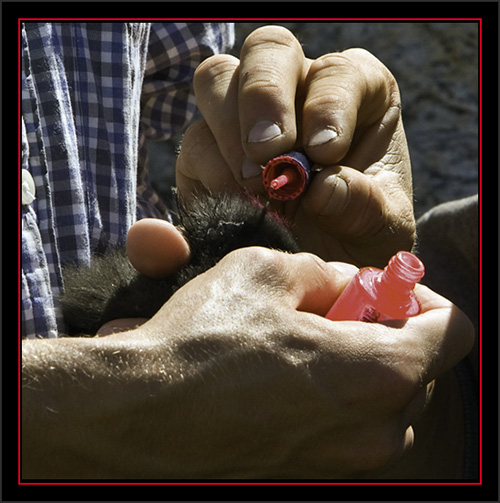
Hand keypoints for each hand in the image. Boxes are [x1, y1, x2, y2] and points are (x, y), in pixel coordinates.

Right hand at [139, 248, 472, 477]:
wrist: (140, 417)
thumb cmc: (202, 342)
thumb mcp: (265, 273)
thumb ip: (324, 273)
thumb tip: (346, 283)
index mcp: (378, 373)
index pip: (453, 331)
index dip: (425, 297)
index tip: (388, 286)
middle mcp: (375, 430)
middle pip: (418, 366)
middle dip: (387, 328)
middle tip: (337, 306)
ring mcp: (344, 461)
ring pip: (384, 401)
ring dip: (360, 363)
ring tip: (305, 340)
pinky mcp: (312, 474)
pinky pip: (349, 427)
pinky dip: (335, 394)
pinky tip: (285, 372)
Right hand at [176, 26, 414, 266]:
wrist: (312, 275)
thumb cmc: (357, 238)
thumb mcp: (380, 231)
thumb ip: (364, 208)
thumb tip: (324, 187)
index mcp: (354, 96)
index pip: (336, 70)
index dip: (328, 104)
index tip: (325, 154)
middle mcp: (297, 92)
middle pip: (268, 50)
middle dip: (265, 96)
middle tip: (270, 154)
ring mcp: (245, 117)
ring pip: (217, 79)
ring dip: (231, 131)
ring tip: (254, 185)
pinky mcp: (208, 152)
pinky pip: (196, 142)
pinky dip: (212, 172)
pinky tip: (240, 203)